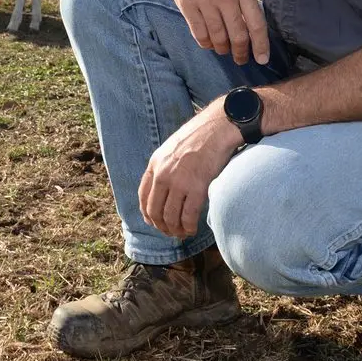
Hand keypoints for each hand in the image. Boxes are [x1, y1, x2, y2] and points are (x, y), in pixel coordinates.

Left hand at [139, 102, 243, 238]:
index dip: (147, 213)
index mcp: (155, 163)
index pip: (143, 196)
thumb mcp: (172, 148)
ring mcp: (179, 182)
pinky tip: (192, 229)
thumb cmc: (200, 136)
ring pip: (170, 217)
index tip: (153, 222)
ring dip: (175, 230)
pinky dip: (189, 227)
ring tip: (182, 233)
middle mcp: (163, 174)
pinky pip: (188, 216)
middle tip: (170, 232)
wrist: (218, 127)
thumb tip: (165, 187)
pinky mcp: (197, 188)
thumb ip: (165, 166)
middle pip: (154, 210)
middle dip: (161, 226)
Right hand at [156, 0, 268, 64]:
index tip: (262, 59)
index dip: (261, 45)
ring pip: (218, 37)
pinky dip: (206, 43)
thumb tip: (251, 27)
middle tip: (241, 60)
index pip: (256, 23)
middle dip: (241, 53)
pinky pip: (199, 33)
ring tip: (224, 50)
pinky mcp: (187, 5)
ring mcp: (205, 2)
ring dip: (223, 49)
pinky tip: (209, 44)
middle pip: (238, 35)